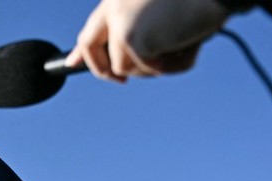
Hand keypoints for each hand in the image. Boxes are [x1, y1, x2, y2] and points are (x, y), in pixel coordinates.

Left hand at [66, 0, 229, 81]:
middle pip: (92, 50)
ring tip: (183, 40)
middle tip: (120, 81)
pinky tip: (189, 42)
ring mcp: (120, 25)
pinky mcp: (133, 41)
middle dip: (102, 71)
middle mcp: (114, 8)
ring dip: (156, 64)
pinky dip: (174, 65)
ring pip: (128, 68)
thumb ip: (140, 29)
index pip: (91, 28)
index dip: (81, 51)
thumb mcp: (162, 12)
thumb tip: (124, 64)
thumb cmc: (199, 0)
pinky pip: (151, 71)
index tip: (72, 63)